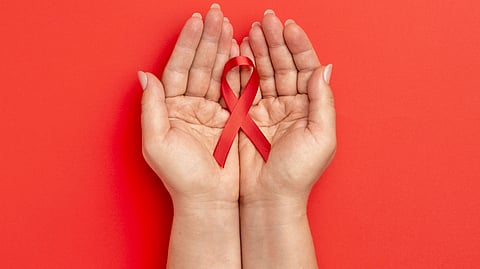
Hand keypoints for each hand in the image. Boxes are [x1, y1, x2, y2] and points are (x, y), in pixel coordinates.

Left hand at [140, 5, 239, 206]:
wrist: (209, 201)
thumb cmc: (180, 177)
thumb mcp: (157, 143)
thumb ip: (151, 107)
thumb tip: (144, 76)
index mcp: (170, 109)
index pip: (178, 68)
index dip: (187, 44)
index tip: (196, 21)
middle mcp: (189, 106)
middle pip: (199, 65)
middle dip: (207, 39)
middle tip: (217, 14)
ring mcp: (211, 111)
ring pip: (217, 73)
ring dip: (222, 49)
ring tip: (229, 26)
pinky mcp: (230, 119)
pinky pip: (234, 90)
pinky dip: (238, 71)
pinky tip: (241, 51)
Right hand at [239, 10, 335, 205]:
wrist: (269, 198)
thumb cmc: (298, 173)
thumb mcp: (321, 137)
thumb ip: (322, 102)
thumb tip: (324, 69)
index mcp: (309, 108)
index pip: (305, 68)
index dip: (298, 46)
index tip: (288, 26)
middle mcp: (289, 105)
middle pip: (284, 65)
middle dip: (276, 41)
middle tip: (266, 20)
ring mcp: (266, 109)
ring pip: (264, 72)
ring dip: (259, 50)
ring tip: (252, 30)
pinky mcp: (246, 116)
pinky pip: (244, 87)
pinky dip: (241, 69)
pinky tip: (239, 51)